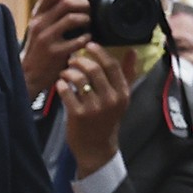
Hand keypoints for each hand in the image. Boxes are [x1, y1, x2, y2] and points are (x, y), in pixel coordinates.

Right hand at [22, 0, 90, 96]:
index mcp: (36, 16)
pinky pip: (78, 40)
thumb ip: (51, 14)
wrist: (27, 75)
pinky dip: (87, 37)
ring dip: (86, 19)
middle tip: (88, 9)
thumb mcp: (39, 28)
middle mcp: (40, 25)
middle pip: (65, 3)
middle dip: (82, 3)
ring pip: (72, 18)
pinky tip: (87, 39)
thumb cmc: (38, 50)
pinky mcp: (56, 53)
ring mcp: (47, 39)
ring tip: (88, 23)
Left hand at [56, 44, 131, 175]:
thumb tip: (132, 50)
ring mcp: (94, 108)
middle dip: (81, 60)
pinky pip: (66, 92)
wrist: (96, 148)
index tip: (90, 45)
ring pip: (79, 79)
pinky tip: (60, 84)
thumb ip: (127, 74)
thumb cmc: (108, 120)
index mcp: (122, 93)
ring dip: (69, 71)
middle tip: (73, 59)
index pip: (112, 65)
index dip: (99, 52)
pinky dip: (61, 84)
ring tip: (66, 72)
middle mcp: (110, 100)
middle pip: (94, 69)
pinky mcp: (78, 115)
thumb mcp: (121, 98)